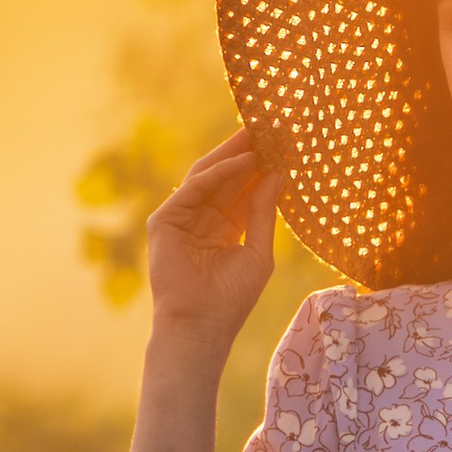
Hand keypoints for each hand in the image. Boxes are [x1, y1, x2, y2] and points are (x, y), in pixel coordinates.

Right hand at [147, 132, 278, 359]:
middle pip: (226, 176)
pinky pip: (195, 187)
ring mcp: (181, 217)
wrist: (202, 326)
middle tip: (274, 126)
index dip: (263, 166)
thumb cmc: (232, 298)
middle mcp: (202, 218)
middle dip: (249, 151)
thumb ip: (264, 211)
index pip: (243, 188)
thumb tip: (278, 173)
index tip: (286, 143)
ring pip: (209, 176)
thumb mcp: (258, 250)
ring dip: (235, 153)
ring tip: (261, 132)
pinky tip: (246, 159)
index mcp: (224, 227)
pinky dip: (220, 172)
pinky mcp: (165, 220)